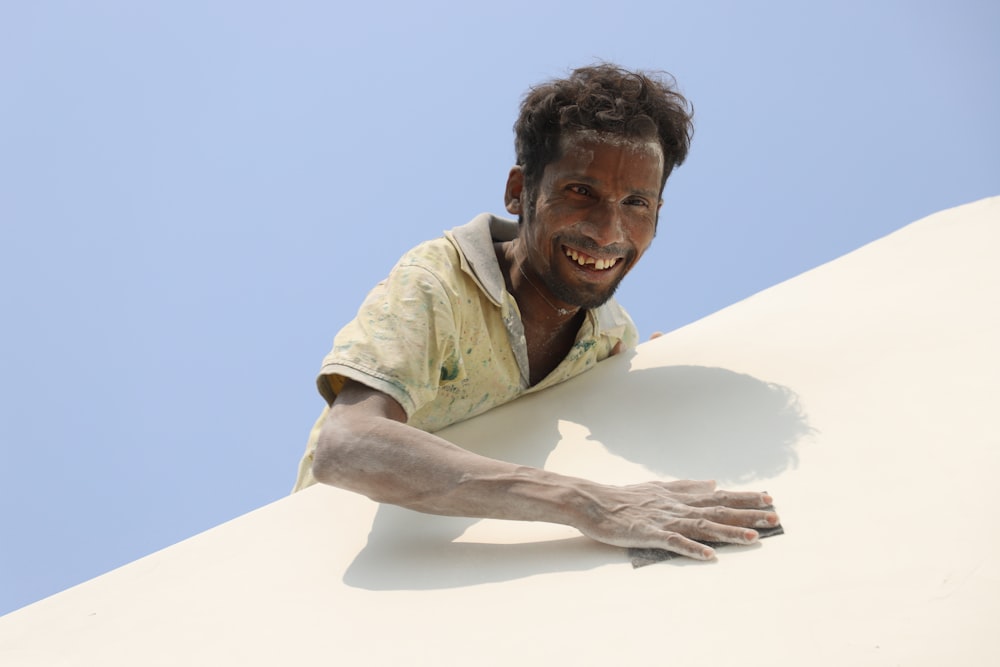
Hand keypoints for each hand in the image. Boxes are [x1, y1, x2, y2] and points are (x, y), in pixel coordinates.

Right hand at [572, 479, 778, 559]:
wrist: (592, 501)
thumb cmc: (623, 498)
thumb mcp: (658, 487)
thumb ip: (686, 487)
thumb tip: (712, 482)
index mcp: (679, 496)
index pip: (718, 496)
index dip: (744, 498)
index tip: (769, 499)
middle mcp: (676, 506)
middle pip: (717, 510)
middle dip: (747, 514)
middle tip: (774, 517)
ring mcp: (664, 519)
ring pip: (702, 526)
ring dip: (728, 532)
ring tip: (753, 537)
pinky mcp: (649, 533)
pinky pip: (674, 542)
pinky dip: (692, 548)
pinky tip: (709, 556)